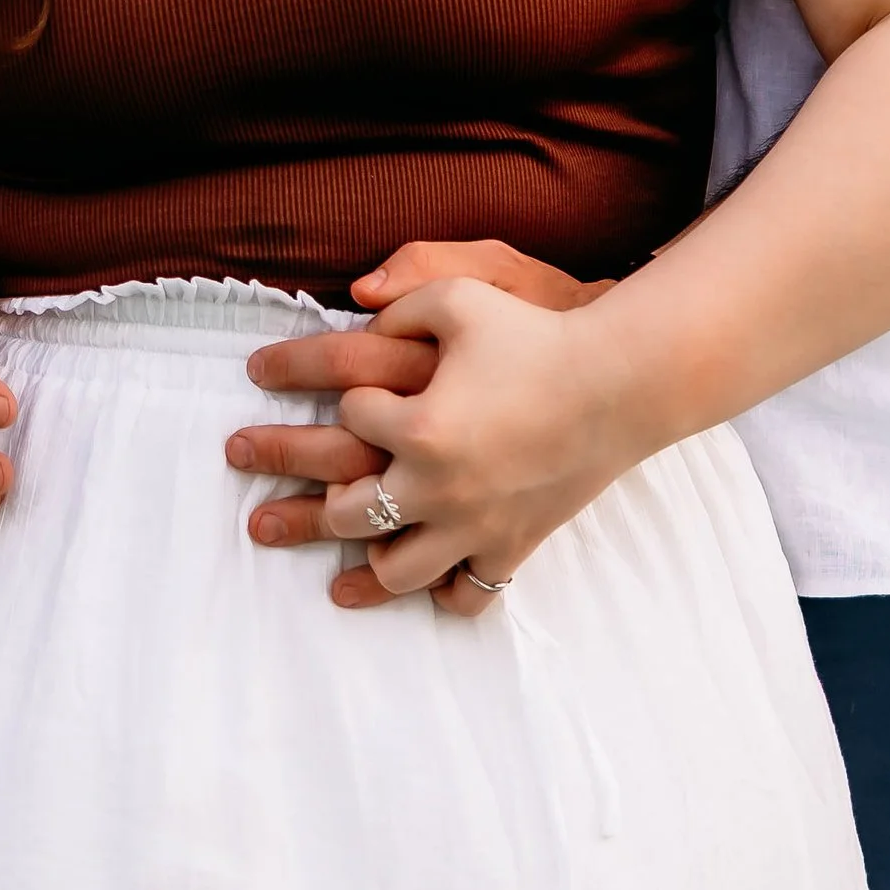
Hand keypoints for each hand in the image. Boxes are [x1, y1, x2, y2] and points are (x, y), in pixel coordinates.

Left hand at [228, 273, 638, 617]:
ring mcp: (474, 525)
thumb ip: (403, 298)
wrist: (620, 383)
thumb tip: (357, 302)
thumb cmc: (538, 334)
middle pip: (347, 511)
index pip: (348, 416)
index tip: (330, 392)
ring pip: (397, 569)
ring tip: (342, 565)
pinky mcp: (512, 546)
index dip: (339, 397)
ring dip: (365, 565)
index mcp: (416, 424)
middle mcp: (436, 487)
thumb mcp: (463, 296)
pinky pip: (468, 593)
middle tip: (269, 510)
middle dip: (302, 504)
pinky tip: (426, 582)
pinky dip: (444, 593)